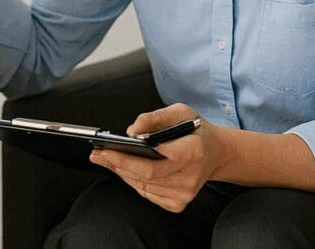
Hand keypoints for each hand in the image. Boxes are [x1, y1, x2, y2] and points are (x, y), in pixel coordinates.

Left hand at [89, 103, 223, 212]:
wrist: (217, 153)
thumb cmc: (196, 130)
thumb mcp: (179, 111)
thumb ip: (154, 117)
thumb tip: (131, 132)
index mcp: (193, 152)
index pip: (154, 162)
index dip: (127, 158)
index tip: (107, 149)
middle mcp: (190, 177)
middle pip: (145, 176)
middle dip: (117, 164)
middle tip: (97, 154)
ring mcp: (185, 194)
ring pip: (143, 186)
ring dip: (121, 172)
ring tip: (104, 158)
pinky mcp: (178, 203)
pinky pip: (148, 193)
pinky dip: (133, 180)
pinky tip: (123, 169)